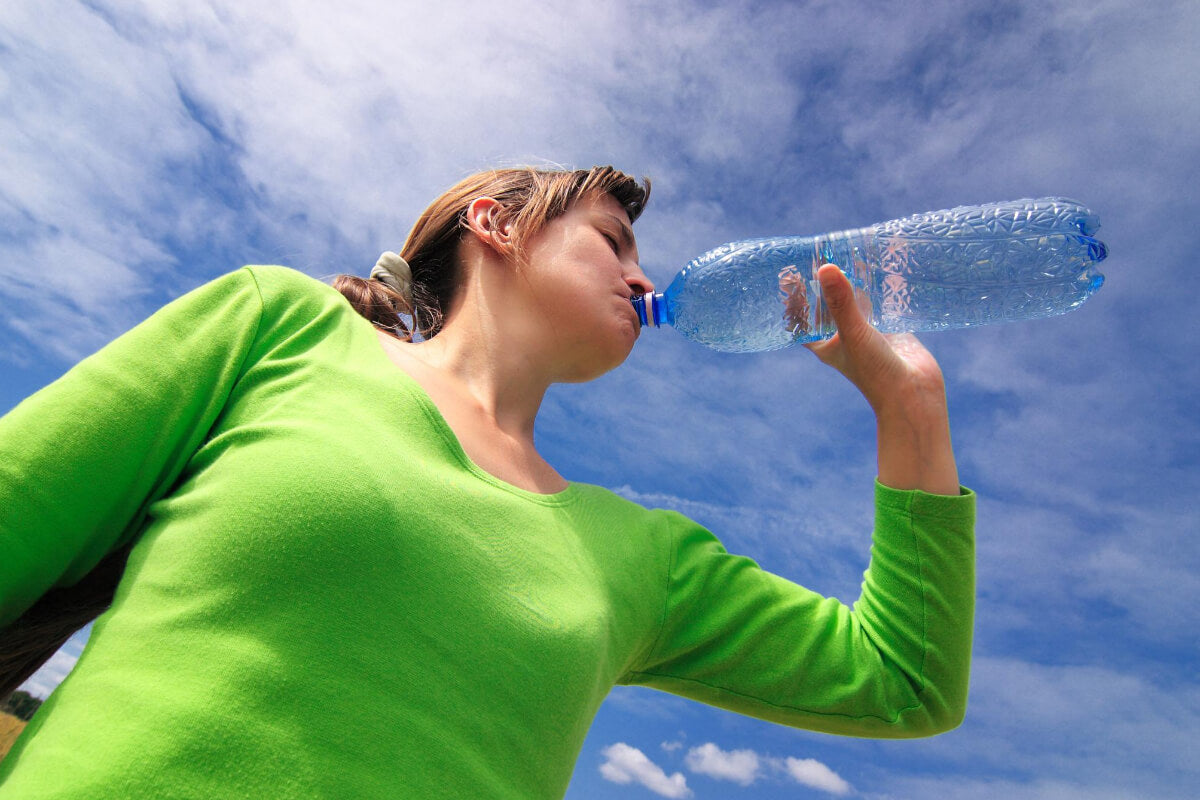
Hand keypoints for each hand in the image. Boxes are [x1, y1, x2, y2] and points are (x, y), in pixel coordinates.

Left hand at [804, 264, 959, 493]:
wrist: (913, 394)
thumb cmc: (875, 371)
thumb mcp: (853, 332)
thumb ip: (840, 301)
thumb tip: (825, 268)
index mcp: (824, 343)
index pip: (802, 318)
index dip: (795, 297)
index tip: (790, 271)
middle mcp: (843, 336)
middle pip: (828, 305)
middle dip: (825, 283)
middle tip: (820, 252)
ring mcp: (866, 331)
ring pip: (854, 301)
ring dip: (852, 281)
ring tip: (846, 251)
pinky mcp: (889, 328)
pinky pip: (880, 302)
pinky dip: (878, 286)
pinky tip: (878, 265)